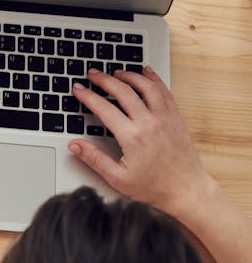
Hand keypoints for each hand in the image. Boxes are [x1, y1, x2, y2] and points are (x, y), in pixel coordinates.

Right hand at [70, 66, 218, 218]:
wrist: (186, 190)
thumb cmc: (154, 187)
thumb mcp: (117, 177)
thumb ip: (94, 158)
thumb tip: (74, 145)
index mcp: (132, 137)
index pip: (104, 108)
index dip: (87, 96)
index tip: (78, 89)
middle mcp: (149, 123)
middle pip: (123, 91)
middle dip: (104, 79)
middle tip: (93, 74)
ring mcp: (165, 119)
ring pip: (146, 86)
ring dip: (129, 75)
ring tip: (116, 72)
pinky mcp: (176, 118)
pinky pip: (164, 92)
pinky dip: (154, 79)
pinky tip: (146, 73)